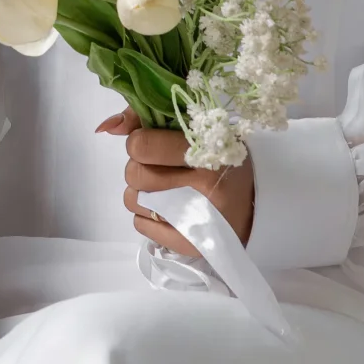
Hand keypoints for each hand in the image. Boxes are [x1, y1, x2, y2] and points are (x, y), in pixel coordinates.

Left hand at [99, 112, 255, 258]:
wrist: (255, 202)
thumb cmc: (220, 155)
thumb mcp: (197, 128)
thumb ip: (150, 118)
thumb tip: (108, 126)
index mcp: (207, 151)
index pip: (142, 145)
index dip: (139, 141)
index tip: (150, 142)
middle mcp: (204, 188)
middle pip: (134, 173)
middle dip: (138, 166)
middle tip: (157, 166)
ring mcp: (196, 220)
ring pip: (133, 200)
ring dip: (140, 191)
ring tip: (161, 186)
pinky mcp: (188, 244)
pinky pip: (140, 225)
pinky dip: (145, 215)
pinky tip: (166, 208)